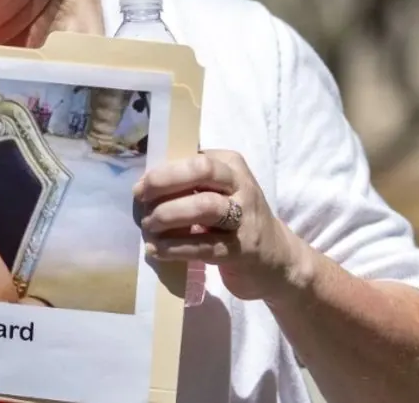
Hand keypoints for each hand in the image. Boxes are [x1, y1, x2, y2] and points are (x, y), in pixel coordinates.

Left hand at [133, 150, 304, 301]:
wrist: (277, 261)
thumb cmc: (235, 220)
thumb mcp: (219, 191)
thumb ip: (190, 183)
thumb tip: (145, 184)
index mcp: (232, 165)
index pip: (195, 158)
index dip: (164, 171)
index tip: (141, 187)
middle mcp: (242, 186)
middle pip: (202, 171)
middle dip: (165, 182)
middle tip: (141, 200)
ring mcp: (245, 218)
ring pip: (205, 206)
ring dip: (169, 215)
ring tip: (148, 226)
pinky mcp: (243, 250)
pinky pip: (205, 245)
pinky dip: (176, 247)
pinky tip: (156, 250)